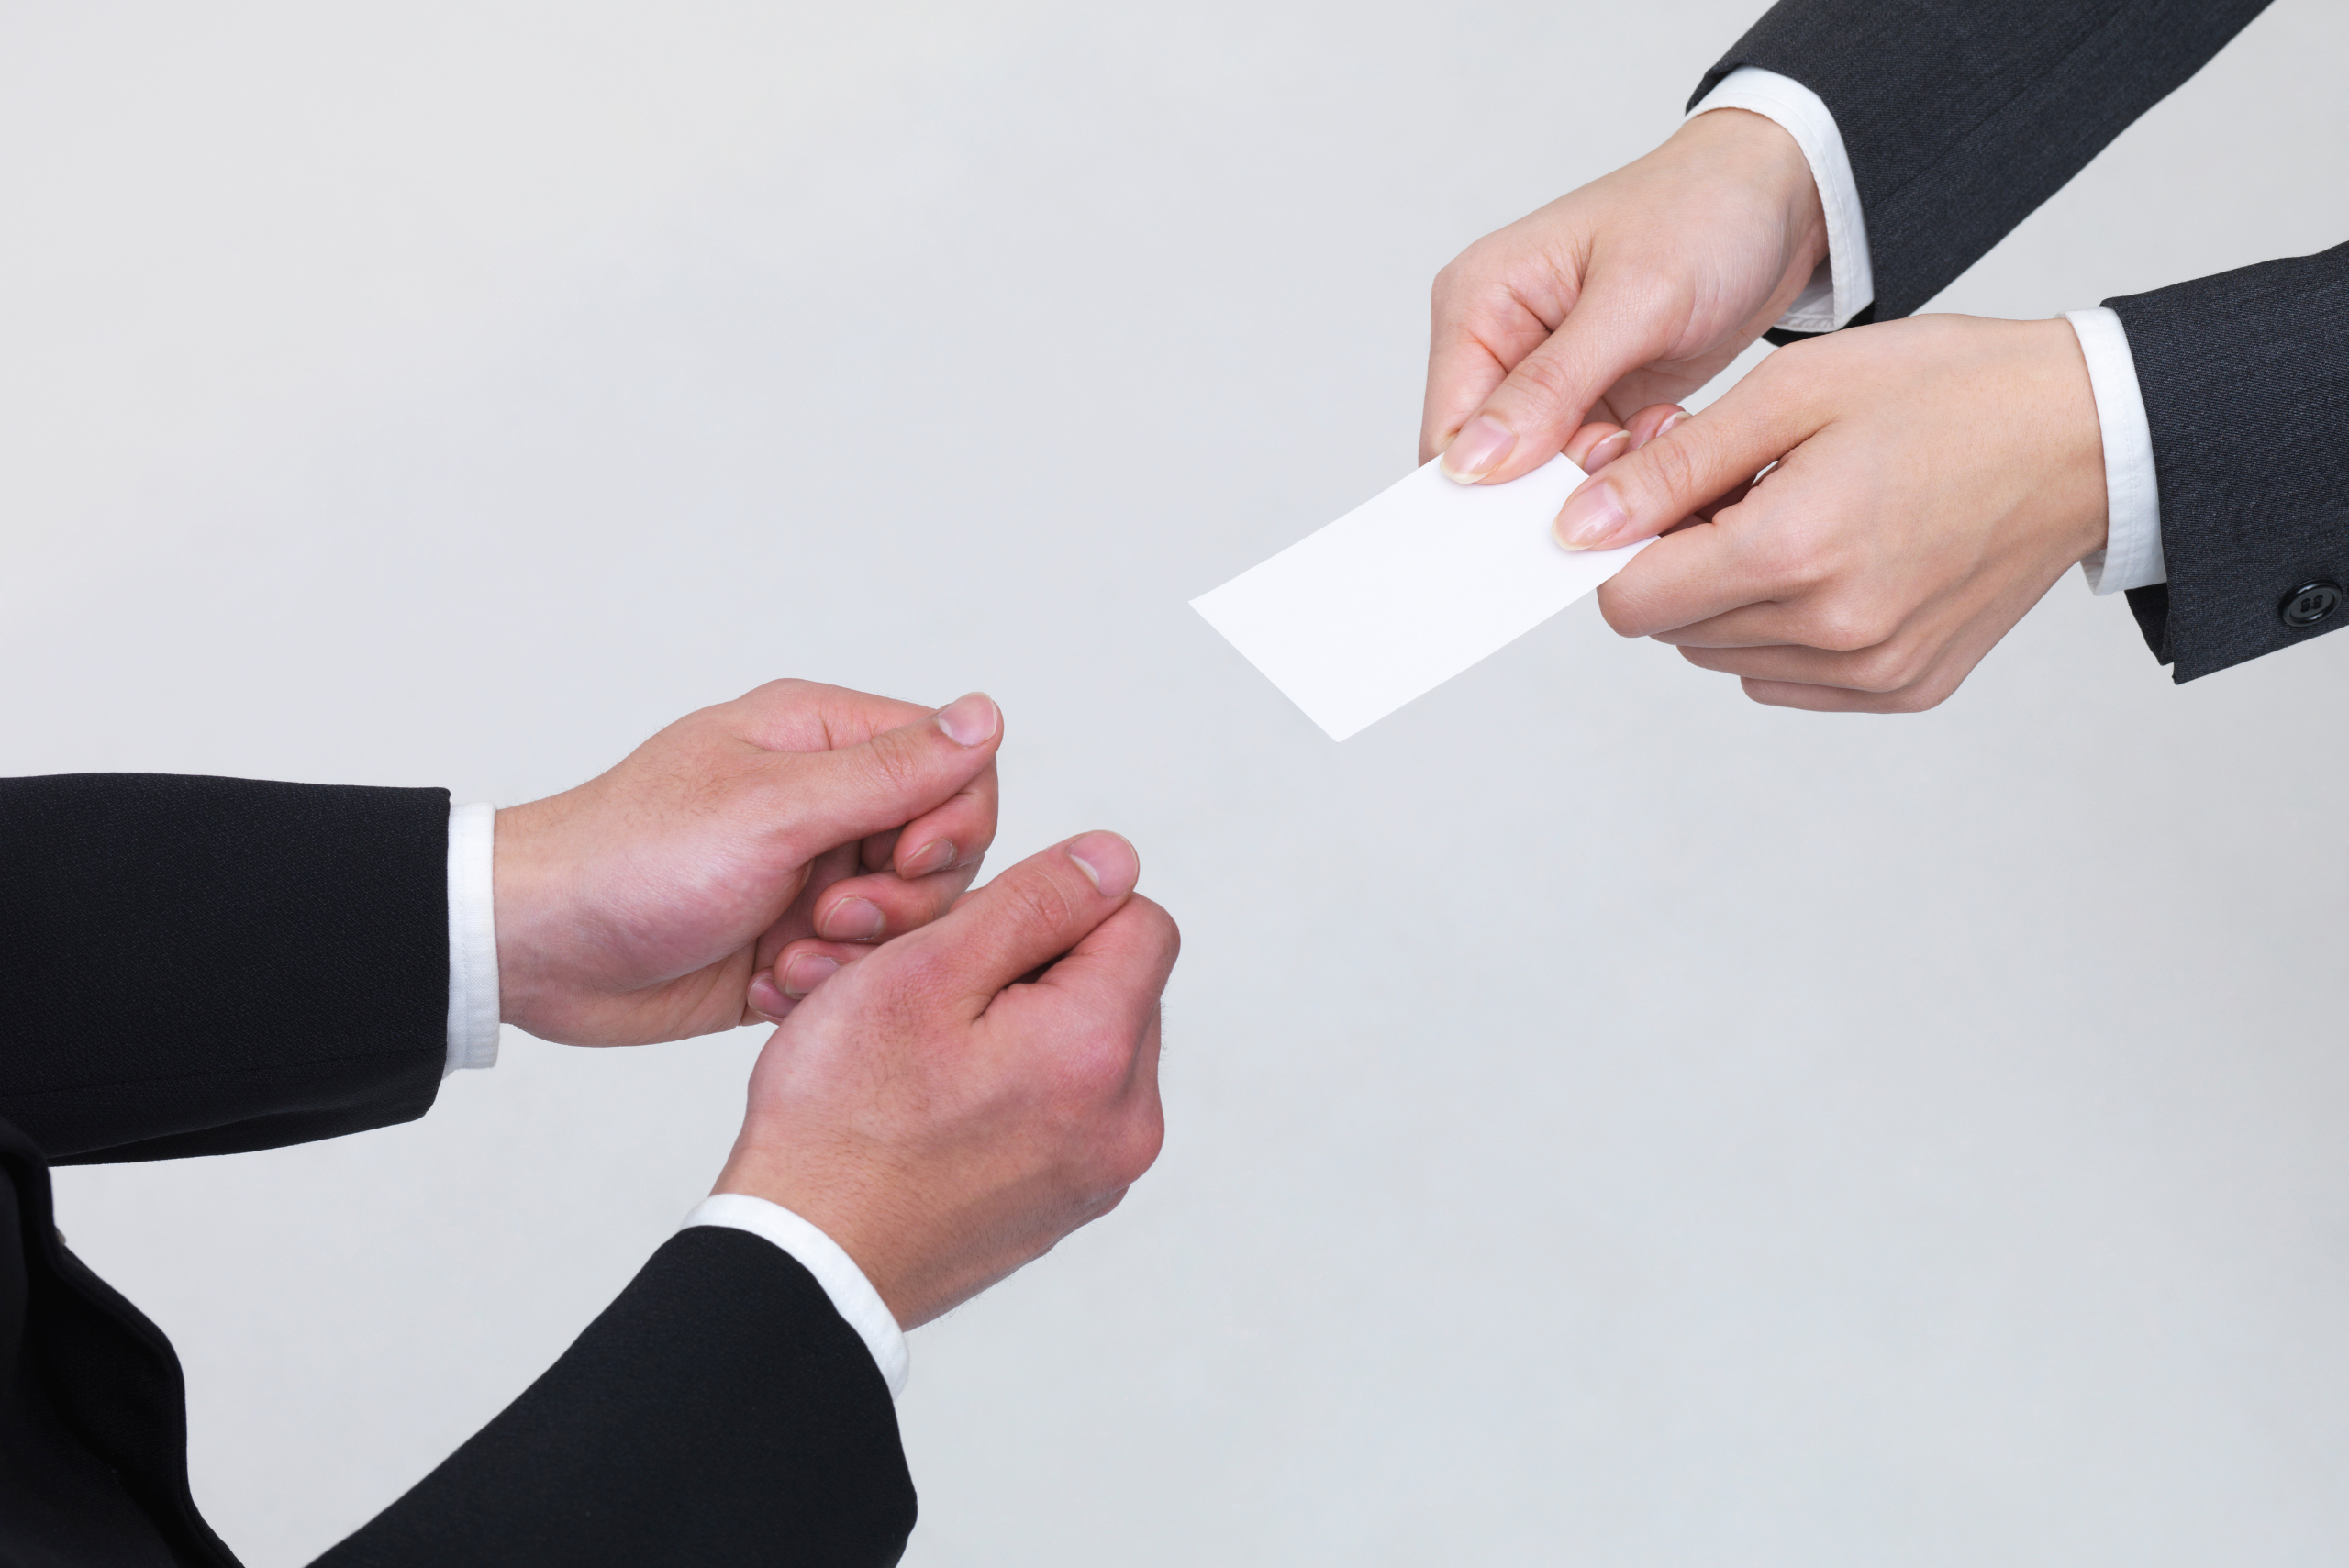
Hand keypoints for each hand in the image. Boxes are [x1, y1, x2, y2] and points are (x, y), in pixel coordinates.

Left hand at [493, 679, 1002, 1045]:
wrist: (540, 950)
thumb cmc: (634, 859)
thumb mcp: (774, 809)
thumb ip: (891, 771)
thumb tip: (986, 714)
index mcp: (823, 740)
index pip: (955, 767)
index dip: (950, 824)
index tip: (900, 863)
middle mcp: (825, 800)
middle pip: (942, 851)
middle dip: (898, 901)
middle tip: (827, 919)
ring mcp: (810, 872)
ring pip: (906, 919)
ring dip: (856, 953)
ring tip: (787, 961)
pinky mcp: (793, 940)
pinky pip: (858, 968)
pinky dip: (822, 986)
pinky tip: (766, 986)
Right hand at [715, 831, 1177, 1327]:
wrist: (805, 1264)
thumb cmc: (842, 1119)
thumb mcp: (925, 971)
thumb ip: (1035, 901)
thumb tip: (1114, 858)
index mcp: (1100, 1049)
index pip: (1139, 920)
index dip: (1055, 906)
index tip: (973, 941)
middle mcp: (1127, 1120)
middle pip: (1115, 985)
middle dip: (1033, 967)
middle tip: (932, 990)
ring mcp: (1101, 1171)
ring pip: (1084, 1046)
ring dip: (1017, 1025)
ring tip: (923, 1048)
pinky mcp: (1067, 1204)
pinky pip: (1063, 1110)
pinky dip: (1011, 1087)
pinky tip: (935, 1101)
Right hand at [1422, 108, 1824, 486]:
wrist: (1778, 198)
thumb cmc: (1706, 211)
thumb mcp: (1634, 297)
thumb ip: (1551, 384)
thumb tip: (1472, 462)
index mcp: (1478, 301)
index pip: (1449, 431)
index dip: (1494, 485)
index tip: (1566, 497)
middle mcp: (1498, 342)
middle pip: (1491, 463)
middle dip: (1558, 478)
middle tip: (1628, 451)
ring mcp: (1542, 377)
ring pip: (1543, 474)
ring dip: (1602, 472)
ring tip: (1658, 427)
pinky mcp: (1587, 400)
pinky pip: (1586, 466)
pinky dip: (1627, 464)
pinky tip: (1665, 426)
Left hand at [1556, 315, 2107, 710]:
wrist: (2083, 433)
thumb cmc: (1944, 391)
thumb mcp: (1792, 392)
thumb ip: (1673, 467)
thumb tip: (1578, 528)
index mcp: (1794, 553)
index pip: (1630, 603)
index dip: (1625, 547)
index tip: (1663, 494)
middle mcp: (1833, 631)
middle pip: (1674, 632)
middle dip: (1681, 564)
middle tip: (1745, 490)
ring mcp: (1874, 670)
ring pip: (1726, 657)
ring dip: (1733, 598)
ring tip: (1798, 517)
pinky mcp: (1907, 687)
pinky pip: (1789, 678)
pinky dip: (1787, 630)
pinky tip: (1838, 561)